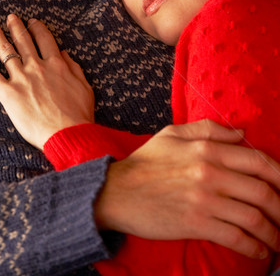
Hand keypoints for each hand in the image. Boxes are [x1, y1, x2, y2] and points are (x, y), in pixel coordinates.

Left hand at [0, 14, 94, 148]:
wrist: (68, 132)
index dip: (38, 28)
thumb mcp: (84, 86)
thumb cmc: (79, 113)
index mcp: (56, 64)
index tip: (33, 22)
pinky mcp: (8, 93)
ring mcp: (21, 78)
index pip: (45, 39)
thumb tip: (64, 53)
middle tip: (11, 18)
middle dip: (16, 27)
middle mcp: (37, 66)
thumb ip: (74, 67)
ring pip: (6, 51)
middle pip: (24, 40)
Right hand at [95, 119, 279, 258]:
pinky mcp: (196, 223)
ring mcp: (204, 199)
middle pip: (263, 191)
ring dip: (274, 233)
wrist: (116, 191)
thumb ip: (208, 129)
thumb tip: (242, 134)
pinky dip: (254, 247)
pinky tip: (260, 251)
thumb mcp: (172, 133)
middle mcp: (210, 172)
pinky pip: (235, 237)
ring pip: (254, 217)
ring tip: (278, 240)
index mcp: (207, 148)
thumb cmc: (145, 162)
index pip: (258, 161)